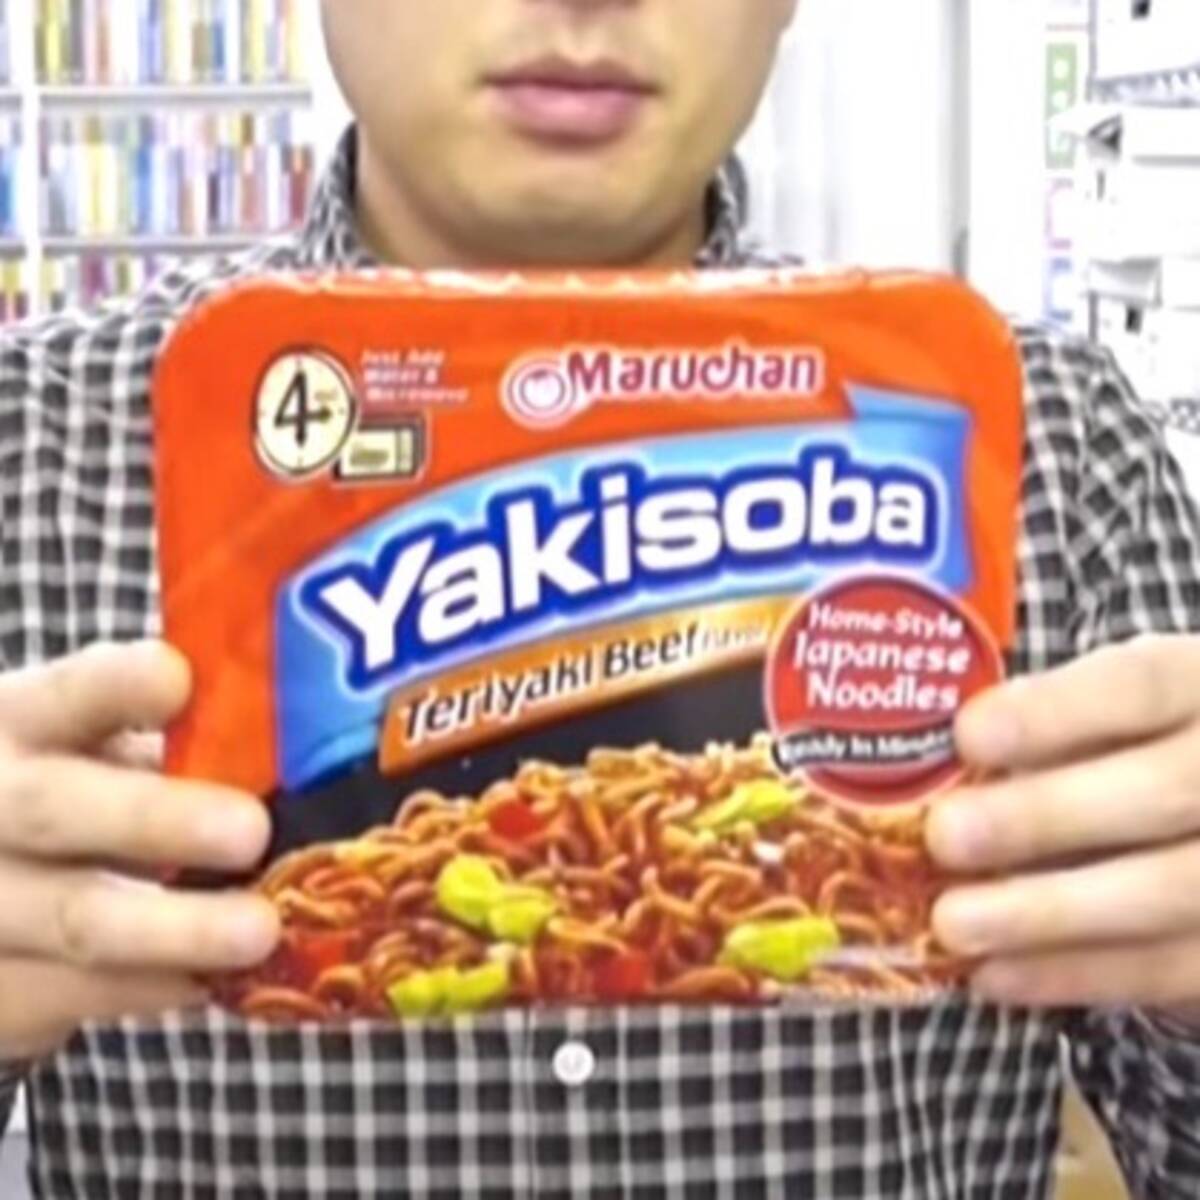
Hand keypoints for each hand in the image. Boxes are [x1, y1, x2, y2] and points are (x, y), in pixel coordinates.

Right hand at [0, 642, 278, 1059]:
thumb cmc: (74, 791)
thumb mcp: (99, 749)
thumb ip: (177, 744)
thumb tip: (305, 751)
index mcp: (20, 723)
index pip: (68, 693)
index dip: (117, 686)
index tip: (178, 681)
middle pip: (58, 808)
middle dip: (157, 820)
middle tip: (250, 832)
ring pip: (75, 917)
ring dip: (176, 928)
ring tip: (260, 931)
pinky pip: (78, 992)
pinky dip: (156, 987)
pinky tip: (219, 980)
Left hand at [928, 634, 1199, 1020]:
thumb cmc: (1130, 745)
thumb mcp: (1104, 711)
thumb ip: (1044, 727)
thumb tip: (937, 762)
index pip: (1140, 686)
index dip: (1055, 712)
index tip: (968, 734)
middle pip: (1164, 789)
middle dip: (1044, 816)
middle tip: (944, 836)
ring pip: (1173, 891)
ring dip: (1051, 913)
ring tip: (952, 923)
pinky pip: (1172, 968)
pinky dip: (1078, 975)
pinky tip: (995, 975)